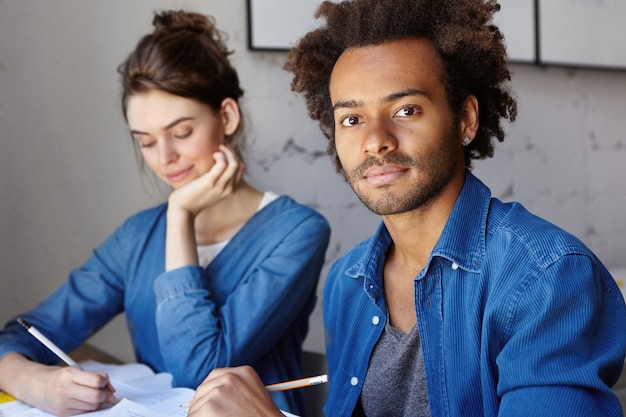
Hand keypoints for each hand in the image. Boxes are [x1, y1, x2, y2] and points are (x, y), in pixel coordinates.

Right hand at [0, 353, 115, 416]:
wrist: (33, 386)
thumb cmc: (56, 377)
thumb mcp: (73, 370)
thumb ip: (92, 377)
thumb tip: (110, 388)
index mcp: (69, 374)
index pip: (97, 380)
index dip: (106, 382)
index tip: (107, 382)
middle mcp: (65, 389)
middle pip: (96, 396)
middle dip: (106, 395)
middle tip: (109, 393)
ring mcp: (63, 403)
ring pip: (92, 406)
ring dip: (99, 402)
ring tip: (96, 396)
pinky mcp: (62, 413)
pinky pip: (83, 412)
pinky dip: (89, 407)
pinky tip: (85, 401)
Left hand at [167, 144, 242, 216]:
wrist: (182, 210)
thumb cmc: (193, 198)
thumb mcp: (210, 191)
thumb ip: (216, 181)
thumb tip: (216, 165)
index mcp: (229, 191)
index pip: (240, 170)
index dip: (234, 157)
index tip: (225, 151)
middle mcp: (228, 190)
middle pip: (239, 165)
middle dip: (232, 152)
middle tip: (222, 146)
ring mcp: (220, 187)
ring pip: (234, 164)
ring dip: (227, 152)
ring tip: (218, 148)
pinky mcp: (210, 183)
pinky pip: (222, 164)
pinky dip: (220, 155)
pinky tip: (213, 154)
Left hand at [187, 366, 283, 416]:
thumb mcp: (253, 395)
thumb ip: (236, 390)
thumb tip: (212, 396)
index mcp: (243, 372)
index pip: (215, 377)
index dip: (211, 392)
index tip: (211, 402)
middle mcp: (230, 377)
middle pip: (203, 390)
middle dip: (204, 404)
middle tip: (216, 415)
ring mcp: (219, 391)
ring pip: (197, 405)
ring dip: (203, 415)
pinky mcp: (209, 407)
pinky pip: (193, 416)